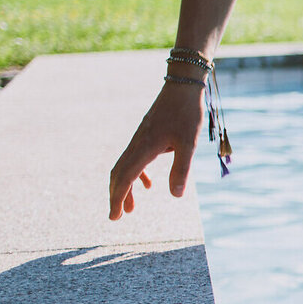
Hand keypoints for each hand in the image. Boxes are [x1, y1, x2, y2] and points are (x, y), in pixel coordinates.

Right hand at [108, 82, 203, 219]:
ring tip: (130, 207)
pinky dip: (136, 174)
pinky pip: (134, 158)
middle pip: (119, 174)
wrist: (182, 86)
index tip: (114, 217)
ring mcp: (140, 139)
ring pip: (125, 167)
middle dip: (117, 196)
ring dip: (125, 187)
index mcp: (144, 148)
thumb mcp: (189, 144)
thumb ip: (181, 169)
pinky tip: (147, 184)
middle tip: (117, 217)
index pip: (125, 178)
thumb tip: (175, 195)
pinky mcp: (146, 135)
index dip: (117, 199)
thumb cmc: (187, 113)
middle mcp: (137, 144)